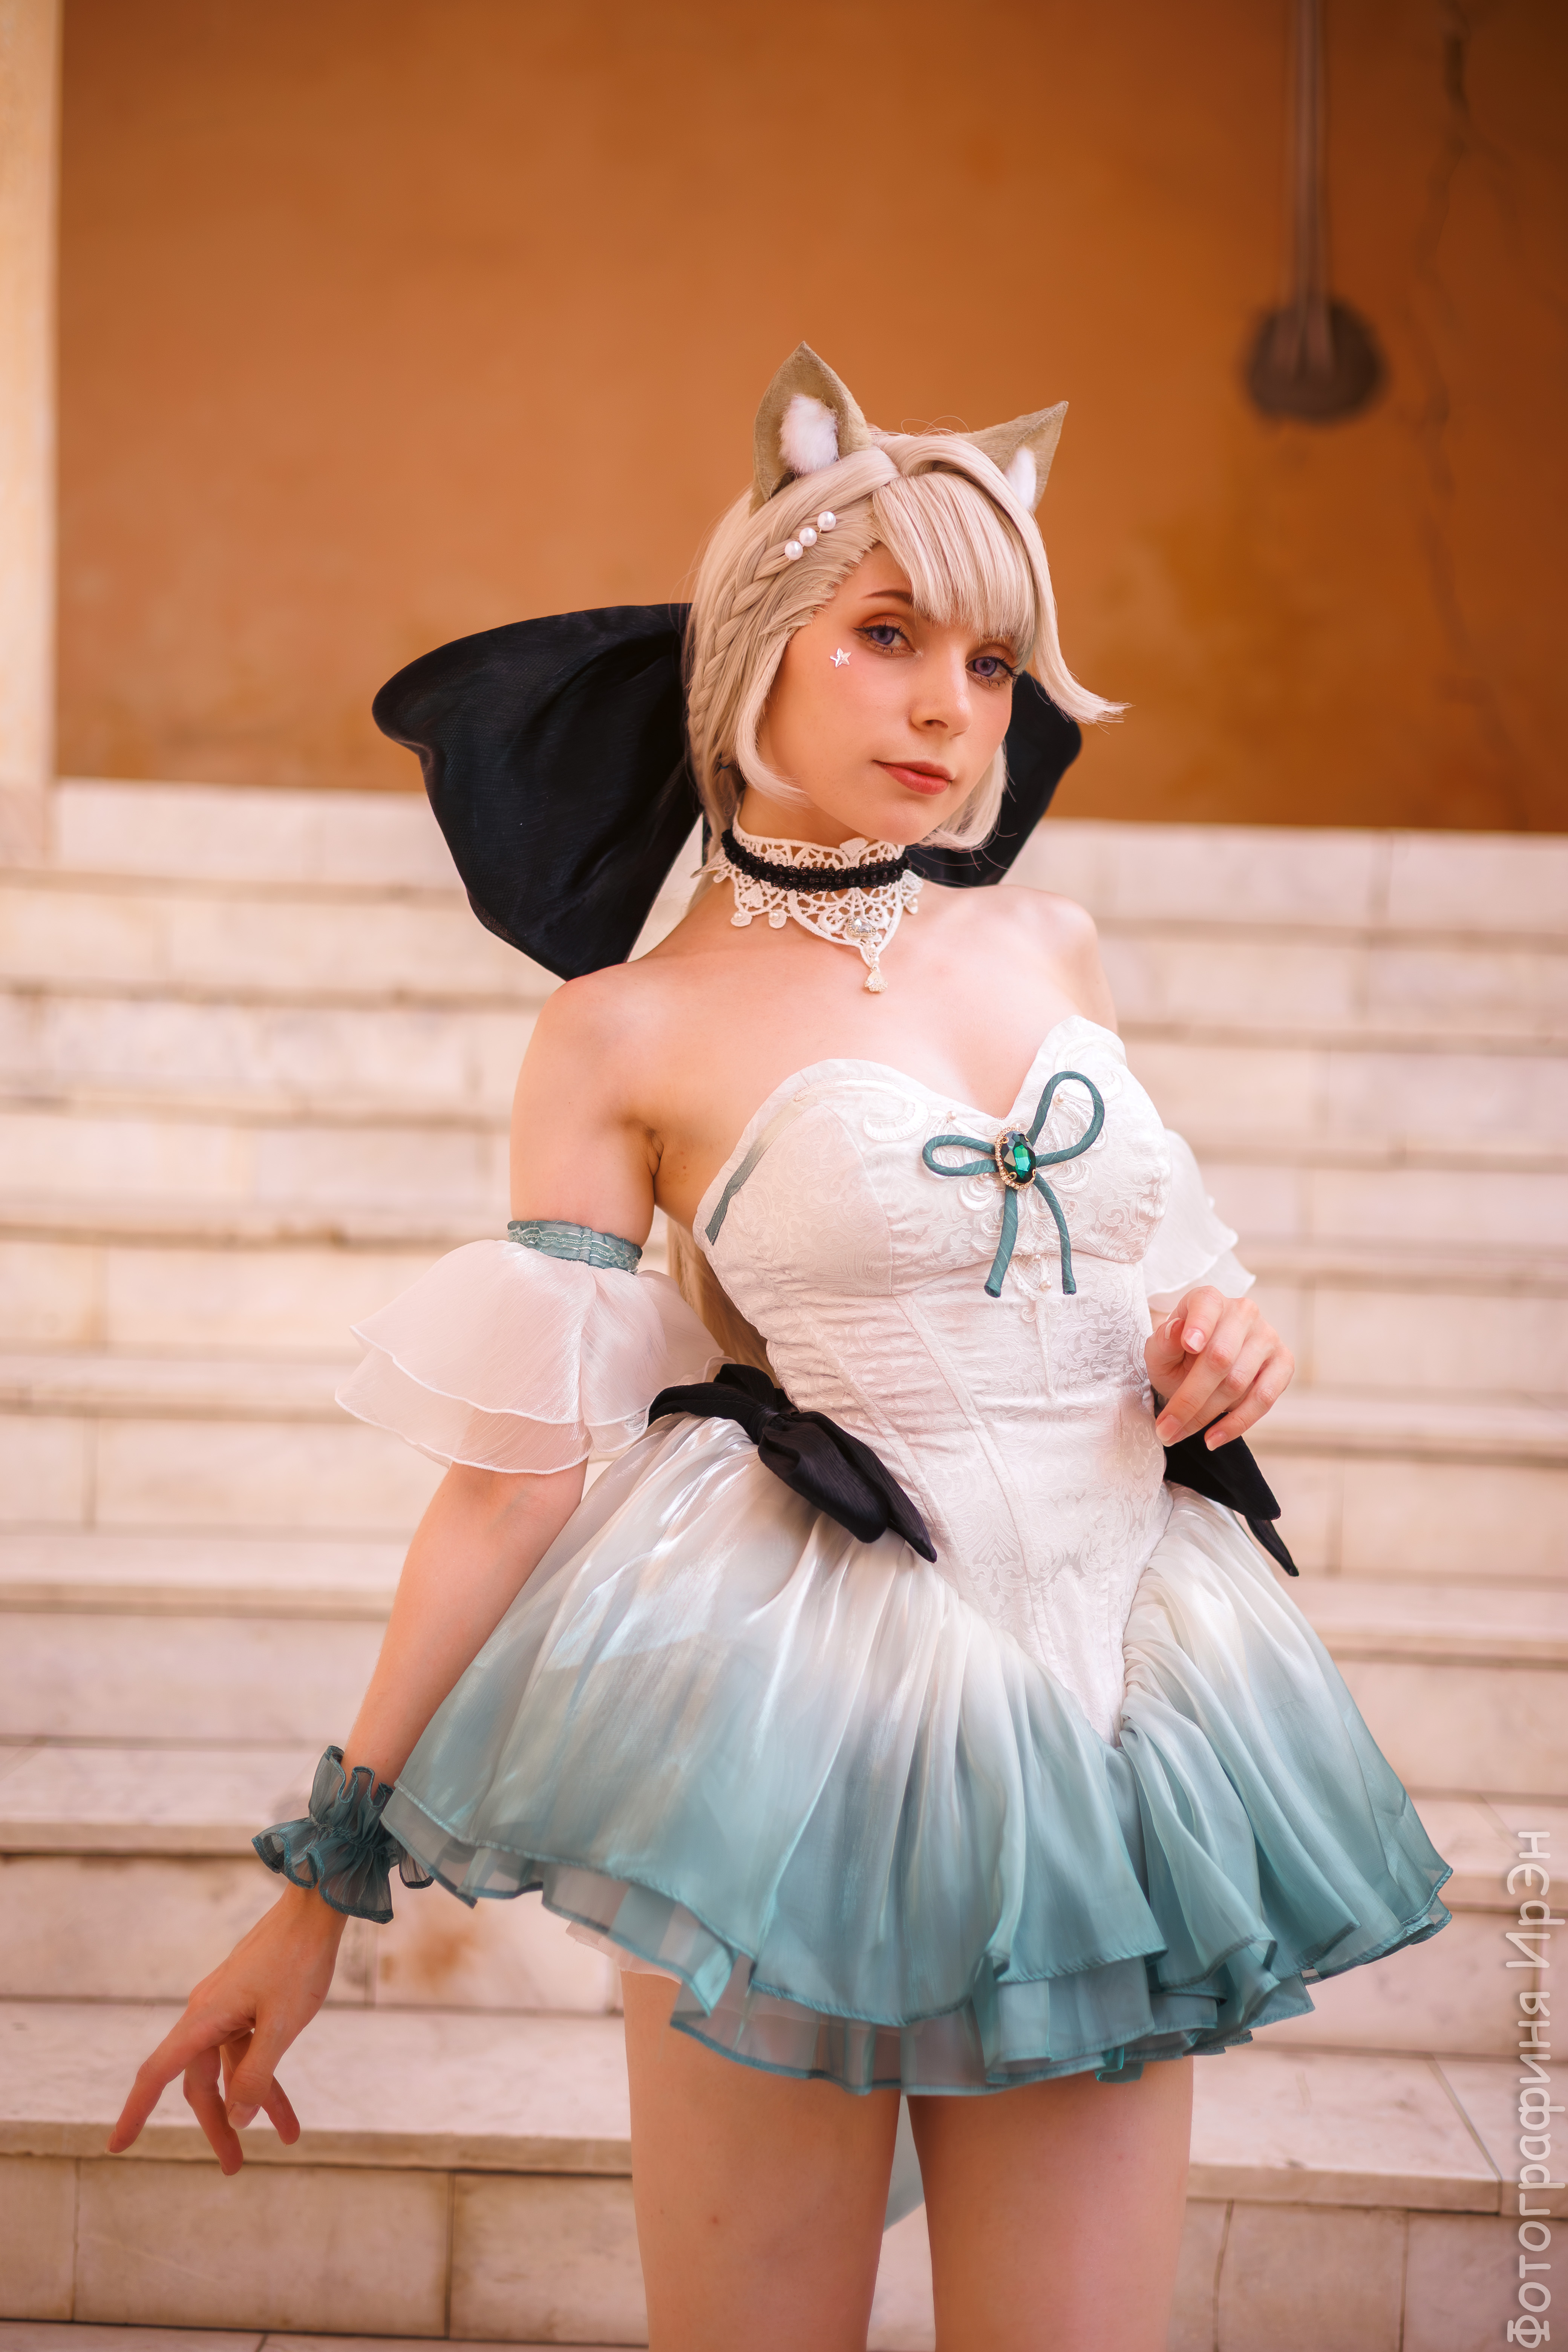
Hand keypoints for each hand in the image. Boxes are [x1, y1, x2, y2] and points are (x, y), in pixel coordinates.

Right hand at [107, 1882, 344, 2174]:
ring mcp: (228, 2008)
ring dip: (252, 2103)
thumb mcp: (282, 2026)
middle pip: (200, 2082)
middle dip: (218, 2125)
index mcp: (204, 2018)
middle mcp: (208, 2014)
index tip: (117, 2145)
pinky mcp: (249, 2002)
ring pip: (231, 2068)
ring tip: (287, 2138)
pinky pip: (250, 2049)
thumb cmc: (298, 1961)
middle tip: (233, 2168)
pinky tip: (287, 2106)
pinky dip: (266, 2076)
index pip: (157, 2073)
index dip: (135, 2111)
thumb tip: (236, 2118)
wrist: (316, 1907)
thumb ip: (257, 2074)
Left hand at [1146, 1286, 1292, 1450]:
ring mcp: (1268, 1337)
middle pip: (1220, 1357)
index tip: (1190, 1346)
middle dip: (1189, 1398)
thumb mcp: (1159, 1350)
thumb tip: (1176, 1330)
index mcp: (1209, 1300)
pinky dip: (1237, 1423)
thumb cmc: (1177, 1356)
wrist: (1199, 1366)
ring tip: (1178, 1435)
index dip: (1200, 1326)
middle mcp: (1243, 1312)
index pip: (1207, 1306)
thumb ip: (1163, 1341)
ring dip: (1206, 1416)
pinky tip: (1213, 1438)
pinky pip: (1264, 1399)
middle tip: (1164, 1427)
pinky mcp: (1284, 1363)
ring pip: (1238, 1383)